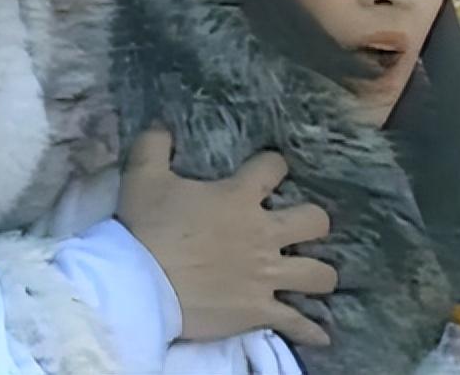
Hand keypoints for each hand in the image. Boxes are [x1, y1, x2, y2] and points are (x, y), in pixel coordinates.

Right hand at [117, 127, 335, 346]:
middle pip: (315, 222)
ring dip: (318, 275)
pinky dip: (309, 331)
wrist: (139, 285)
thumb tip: (160, 125)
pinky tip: (320, 335)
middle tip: (300, 227)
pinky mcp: (259, 311)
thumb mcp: (142, 177)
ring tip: (311, 276)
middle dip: (314, 222)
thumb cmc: (145, 228)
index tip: (270, 170)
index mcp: (239, 197)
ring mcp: (265, 276)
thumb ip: (154, 146)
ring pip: (318, 275)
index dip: (274, 165)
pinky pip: (297, 324)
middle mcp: (262, 234)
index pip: (274, 168)